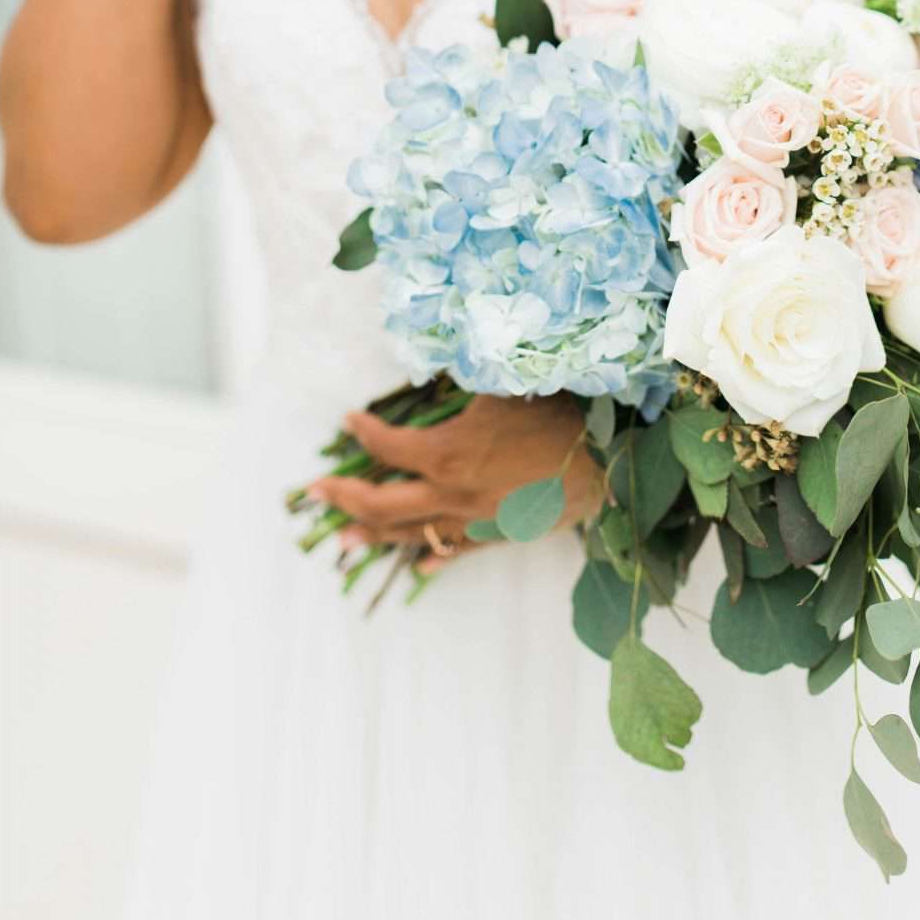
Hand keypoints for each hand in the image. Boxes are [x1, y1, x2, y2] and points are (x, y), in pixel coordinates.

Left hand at [306, 393, 606, 572]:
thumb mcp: (500, 385)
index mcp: (445, 454)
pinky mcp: (494, 537)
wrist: (604, 462)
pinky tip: (419, 563)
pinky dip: (431, 556)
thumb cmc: (555, 414)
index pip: (386, 448)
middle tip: (316, 491)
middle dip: (342, 497)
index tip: (348, 420)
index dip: (362, 432)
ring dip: (371, 537)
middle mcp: (449, 494)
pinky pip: (453, 552)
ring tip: (342, 540)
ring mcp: (471, 522)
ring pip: (409, 534)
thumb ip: (462, 378)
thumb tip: (437, 355)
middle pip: (379, 505)